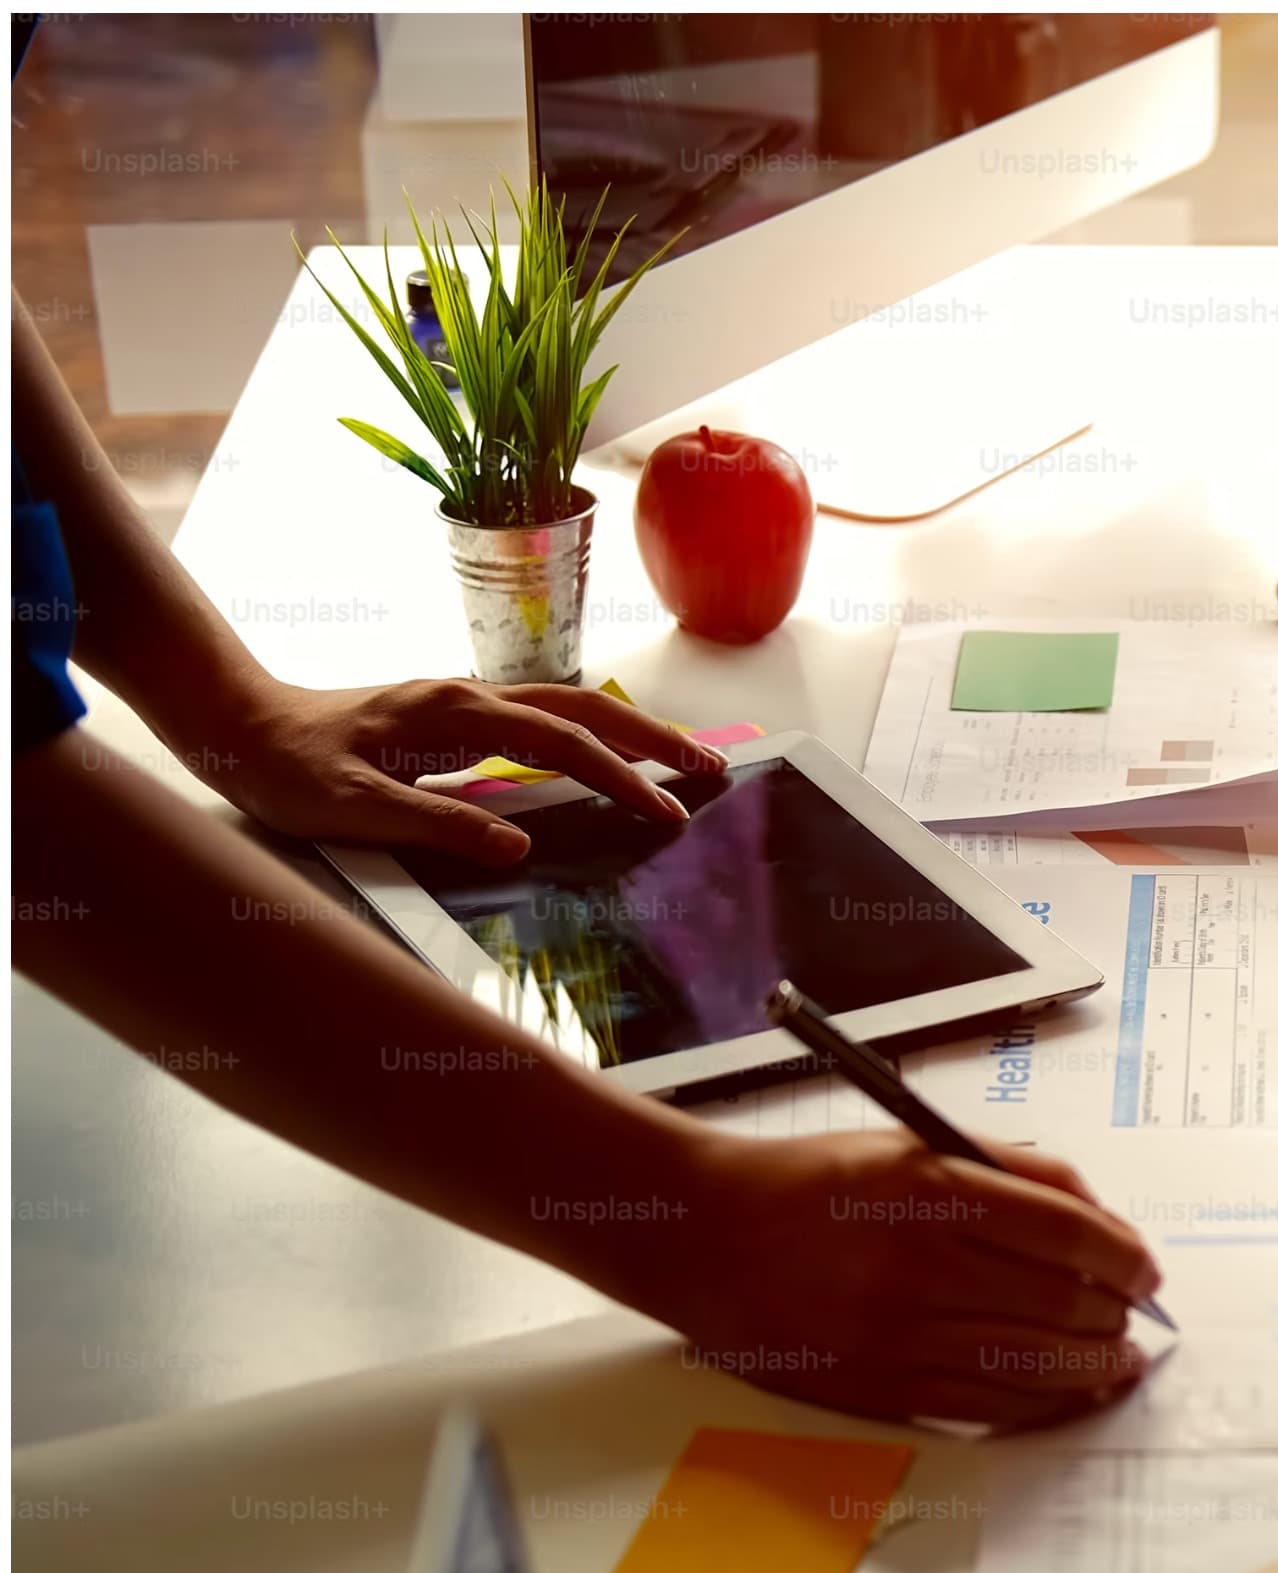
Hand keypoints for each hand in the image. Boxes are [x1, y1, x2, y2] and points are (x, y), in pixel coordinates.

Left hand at [214, 678, 728, 865]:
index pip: (564, 745)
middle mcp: (469, 698)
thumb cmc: (286, 768)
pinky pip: (540, 720)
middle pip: (586, 708)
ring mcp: (462, 703)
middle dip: (655, 737)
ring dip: (628, 730)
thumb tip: (521, 842)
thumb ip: (438, 823)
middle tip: (715, 769)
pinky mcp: (452, 717)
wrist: (234, 720)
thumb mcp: (353, 810)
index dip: (623, 779)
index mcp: (456, 716)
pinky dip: (589, 734)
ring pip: (568, 707)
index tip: (670, 814)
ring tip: (680, 760)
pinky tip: (601, 757)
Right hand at [651, 1131, 1166, 1431]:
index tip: (1145, 1269)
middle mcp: (916, 1264)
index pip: (1065, 1230)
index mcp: (930, 1189)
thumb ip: (1015, 1171)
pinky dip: (1041, 1403)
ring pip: (1031, 1364)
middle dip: (1115, 1314)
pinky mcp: (876, 1388)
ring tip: (1117, 1362)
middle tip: (1134, 1317)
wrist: (699, 1234)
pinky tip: (1066, 1393)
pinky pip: (984, 1406)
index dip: (1123, 1255)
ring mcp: (895, 1334)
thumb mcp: (916, 1145)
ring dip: (1092, 1367)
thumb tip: (1101, 1220)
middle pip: (1059, 1301)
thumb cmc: (814, 1181)